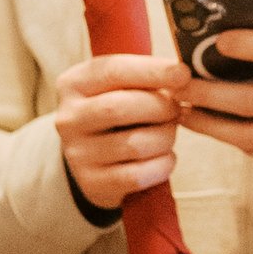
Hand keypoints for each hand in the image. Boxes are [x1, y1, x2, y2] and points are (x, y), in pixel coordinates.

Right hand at [53, 48, 187, 215]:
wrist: (94, 158)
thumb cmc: (117, 110)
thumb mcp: (120, 86)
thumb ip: (144, 76)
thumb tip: (182, 76)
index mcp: (73, 84)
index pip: (113, 71)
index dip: (152, 71)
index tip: (183, 73)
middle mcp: (69, 119)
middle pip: (120, 107)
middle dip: (161, 107)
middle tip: (178, 109)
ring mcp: (77, 154)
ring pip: (134, 144)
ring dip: (165, 137)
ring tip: (169, 132)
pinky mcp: (92, 183)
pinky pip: (138, 176)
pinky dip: (162, 165)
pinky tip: (165, 157)